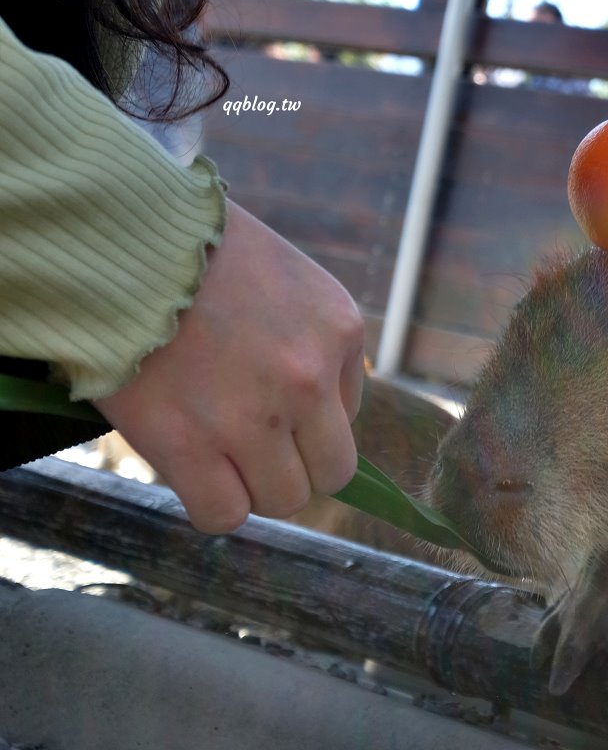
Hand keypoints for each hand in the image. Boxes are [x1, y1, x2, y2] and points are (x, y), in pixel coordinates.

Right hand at [93, 200, 364, 532]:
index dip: (308, 422)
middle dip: (293, 465)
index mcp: (339, 331)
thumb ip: (318, 348)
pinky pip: (223, 514)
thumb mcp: (293, 283)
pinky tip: (193, 472)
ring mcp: (250, 417)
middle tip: (250, 442)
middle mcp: (306, 379)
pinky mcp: (186, 443)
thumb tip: (325, 425)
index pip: (347, 418)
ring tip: (217, 451)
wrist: (117, 235)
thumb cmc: (199, 252)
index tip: (270, 404)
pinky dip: (213, 505)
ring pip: (281, 499)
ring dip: (253, 487)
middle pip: (329, 473)